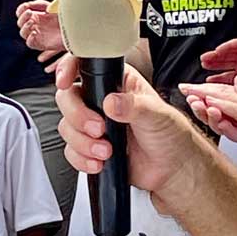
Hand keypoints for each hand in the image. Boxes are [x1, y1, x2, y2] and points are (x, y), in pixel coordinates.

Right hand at [16, 0, 64, 56]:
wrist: (77, 29)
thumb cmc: (67, 18)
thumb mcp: (52, 6)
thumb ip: (39, 4)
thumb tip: (28, 5)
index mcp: (37, 15)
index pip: (21, 13)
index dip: (21, 10)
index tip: (26, 7)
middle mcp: (36, 25)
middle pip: (20, 22)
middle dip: (23, 17)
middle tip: (30, 12)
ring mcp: (38, 35)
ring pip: (23, 33)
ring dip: (24, 26)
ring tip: (32, 22)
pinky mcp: (41, 44)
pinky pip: (29, 43)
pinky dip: (29, 38)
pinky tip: (35, 32)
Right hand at [55, 57, 205, 213]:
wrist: (171, 168)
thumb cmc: (170, 134)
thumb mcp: (156, 114)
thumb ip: (133, 106)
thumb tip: (111, 103)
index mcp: (116, 82)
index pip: (83, 67)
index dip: (67, 70)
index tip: (65, 82)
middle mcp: (101, 100)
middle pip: (67, 98)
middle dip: (78, 117)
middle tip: (99, 129)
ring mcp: (93, 124)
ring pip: (66, 127)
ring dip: (83, 143)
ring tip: (107, 150)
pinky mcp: (89, 146)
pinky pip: (71, 150)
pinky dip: (82, 159)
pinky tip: (100, 162)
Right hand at [201, 37, 236, 83]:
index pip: (235, 45)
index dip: (225, 47)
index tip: (217, 50)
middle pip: (225, 55)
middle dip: (214, 57)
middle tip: (204, 59)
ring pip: (225, 67)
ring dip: (215, 68)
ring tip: (204, 69)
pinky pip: (229, 78)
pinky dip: (220, 80)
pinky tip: (212, 82)